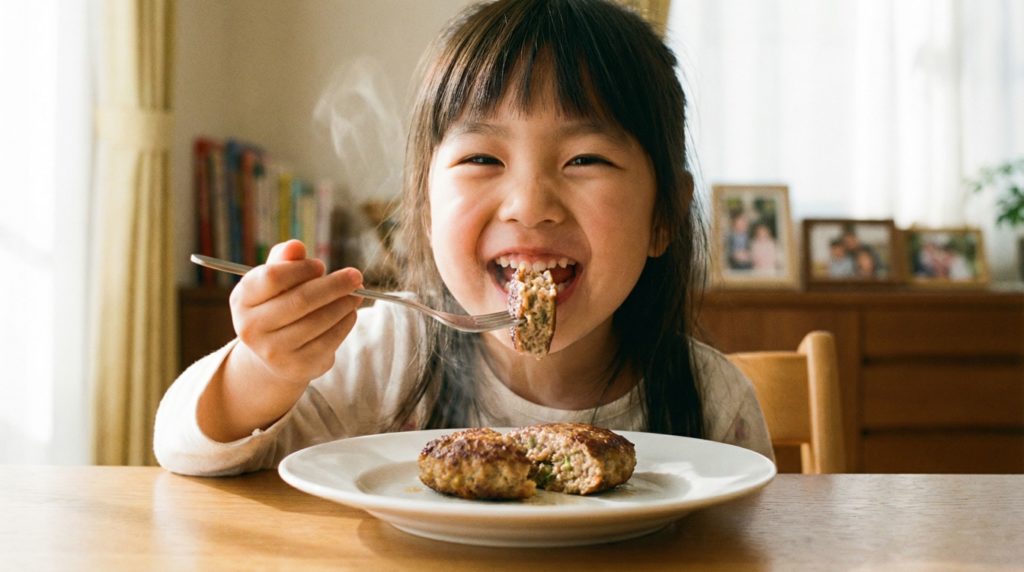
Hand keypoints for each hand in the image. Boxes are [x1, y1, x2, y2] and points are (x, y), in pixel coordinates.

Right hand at [228, 239, 363, 385]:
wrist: (273, 353)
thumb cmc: (278, 305)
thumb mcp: (275, 281)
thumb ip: (285, 261)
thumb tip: (296, 246)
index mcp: (242, 299)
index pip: (273, 276)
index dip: (302, 268)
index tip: (321, 265)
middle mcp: (251, 327)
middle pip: (300, 299)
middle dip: (334, 285)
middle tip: (356, 276)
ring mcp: (272, 350)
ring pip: (318, 320)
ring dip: (343, 304)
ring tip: (355, 295)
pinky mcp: (296, 366)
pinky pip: (329, 340)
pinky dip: (345, 323)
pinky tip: (349, 313)